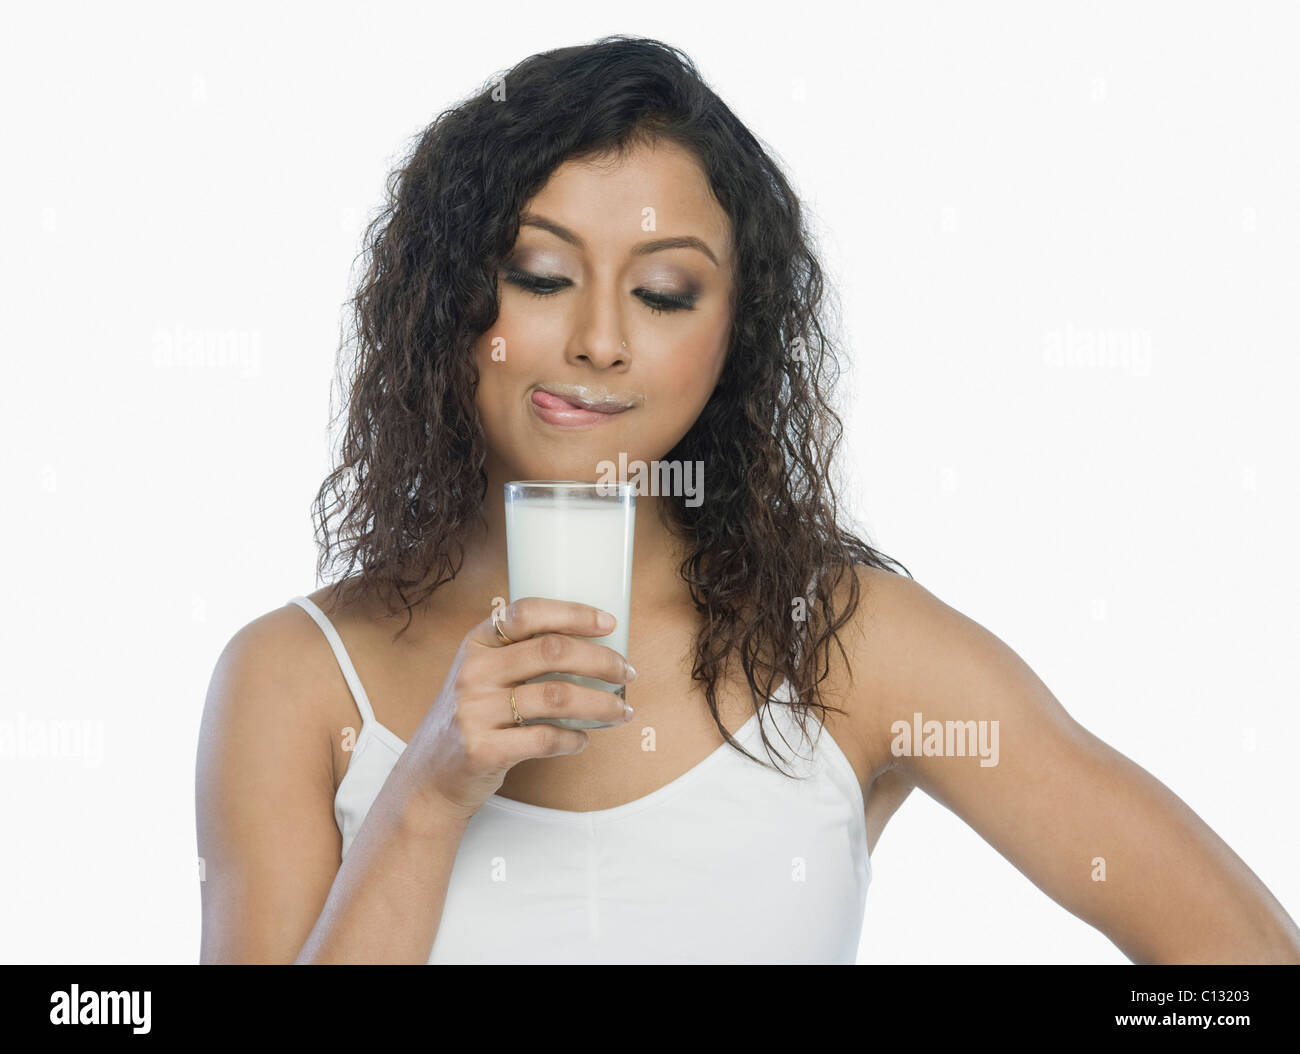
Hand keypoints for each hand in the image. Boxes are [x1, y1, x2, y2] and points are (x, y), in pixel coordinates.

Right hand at [405, 597, 635, 822]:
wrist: (428, 777)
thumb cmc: (471, 720)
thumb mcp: (480, 675)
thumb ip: (518, 655)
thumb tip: (592, 646)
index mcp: (476, 643)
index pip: (527, 612)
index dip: (574, 613)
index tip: (608, 623)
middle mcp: (472, 671)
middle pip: (552, 651)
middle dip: (601, 660)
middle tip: (627, 672)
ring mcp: (474, 711)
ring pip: (557, 696)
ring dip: (601, 704)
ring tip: (622, 711)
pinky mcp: (482, 750)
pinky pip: (544, 739)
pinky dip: (573, 739)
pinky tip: (583, 740)